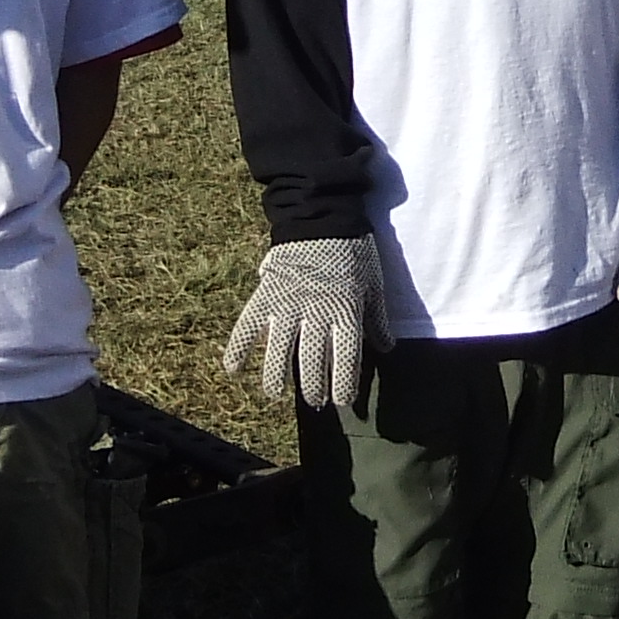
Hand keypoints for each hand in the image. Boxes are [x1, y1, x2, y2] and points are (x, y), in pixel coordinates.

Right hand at [222, 235, 383, 412]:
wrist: (321, 216)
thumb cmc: (353, 252)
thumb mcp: (373, 283)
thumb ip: (377, 318)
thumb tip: (386, 349)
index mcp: (345, 309)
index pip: (345, 356)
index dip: (343, 382)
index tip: (341, 400)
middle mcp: (315, 311)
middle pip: (312, 359)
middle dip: (313, 386)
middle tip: (314, 402)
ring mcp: (287, 303)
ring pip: (279, 349)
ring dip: (275, 375)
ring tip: (274, 394)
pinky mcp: (266, 293)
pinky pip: (248, 324)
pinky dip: (237, 346)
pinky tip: (232, 369)